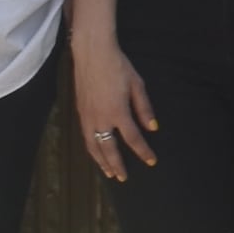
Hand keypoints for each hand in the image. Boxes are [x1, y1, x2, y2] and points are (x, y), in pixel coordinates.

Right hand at [73, 34, 158, 174]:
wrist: (92, 54)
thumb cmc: (118, 66)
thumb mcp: (137, 85)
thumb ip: (144, 108)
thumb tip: (152, 128)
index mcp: (118, 112)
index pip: (133, 139)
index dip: (143, 151)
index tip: (151, 161)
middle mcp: (101, 119)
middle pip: (109, 149)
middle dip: (117, 165)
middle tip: (123, 178)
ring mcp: (88, 117)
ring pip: (93, 146)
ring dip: (101, 161)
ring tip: (109, 173)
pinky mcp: (80, 113)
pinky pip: (86, 137)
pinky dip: (91, 149)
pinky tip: (96, 153)